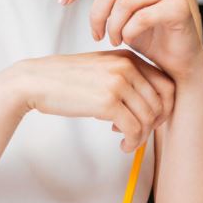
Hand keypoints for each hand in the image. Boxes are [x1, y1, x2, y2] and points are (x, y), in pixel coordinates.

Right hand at [8, 50, 174, 151]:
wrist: (36, 81)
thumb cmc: (67, 80)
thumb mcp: (102, 70)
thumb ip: (127, 80)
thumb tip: (151, 108)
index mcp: (128, 57)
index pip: (167, 84)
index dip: (165, 106)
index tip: (152, 120)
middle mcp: (126, 66)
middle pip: (161, 102)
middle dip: (154, 124)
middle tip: (138, 133)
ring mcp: (118, 83)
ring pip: (148, 118)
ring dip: (141, 136)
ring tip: (127, 141)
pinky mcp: (107, 102)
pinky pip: (134, 129)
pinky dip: (132, 142)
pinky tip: (121, 145)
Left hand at [60, 0, 202, 81]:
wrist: (176, 60)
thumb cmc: (147, 33)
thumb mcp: (117, 8)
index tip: (63, 1)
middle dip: (96, 14)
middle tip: (96, 35)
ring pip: (124, 2)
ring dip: (113, 27)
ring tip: (113, 40)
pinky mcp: (179, 6)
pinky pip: (141, 18)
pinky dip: (129, 33)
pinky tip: (128, 41)